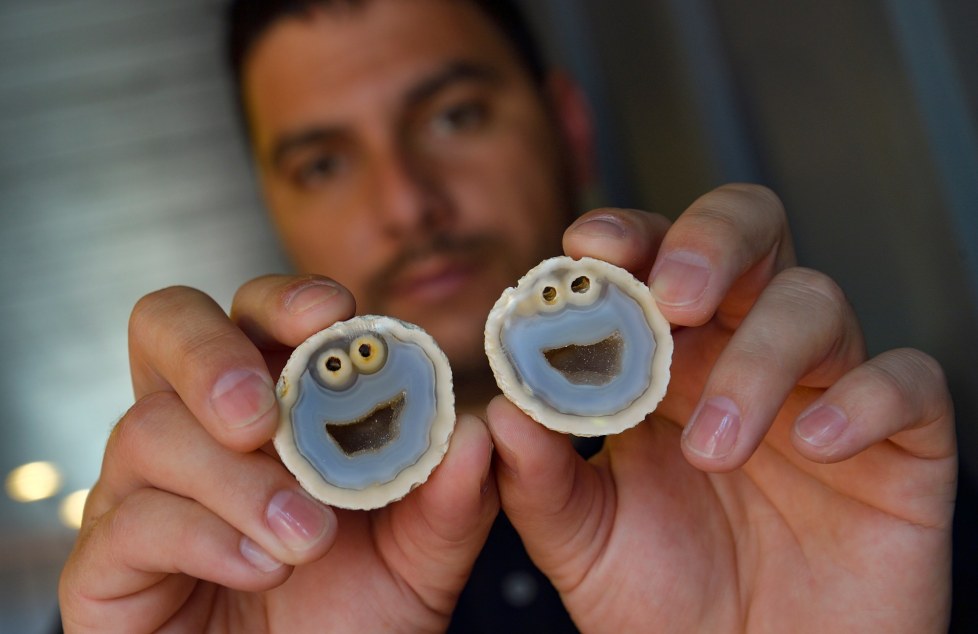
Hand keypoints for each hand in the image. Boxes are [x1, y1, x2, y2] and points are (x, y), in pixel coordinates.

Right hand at [59, 276, 496, 632]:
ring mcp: (143, 487)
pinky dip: (206, 537)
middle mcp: (197, 427)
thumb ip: (451, 495)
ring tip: (304, 536)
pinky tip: (260, 567)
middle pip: (164, 324)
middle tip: (262, 415)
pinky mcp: (108, 562)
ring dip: (237, 480)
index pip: (256, 312)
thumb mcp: (422, 553)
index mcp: (270, 402)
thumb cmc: (353, 612)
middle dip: (212, 353)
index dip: (286, 300)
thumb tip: (477, 432)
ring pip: (149, 428)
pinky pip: (130, 521)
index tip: (331, 316)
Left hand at [486, 184, 955, 631]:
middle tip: (672, 296)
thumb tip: (504, 411)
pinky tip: (820, 444)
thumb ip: (538, 480)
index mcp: (666, 361)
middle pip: (751, 233)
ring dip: (760, 358)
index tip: (589, 248)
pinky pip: (909, 383)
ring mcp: (823, 392)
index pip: (656, 260)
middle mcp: (744, 356)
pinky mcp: (900, 446)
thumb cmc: (663, 604)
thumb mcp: (582, 543)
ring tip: (713, 446)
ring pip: (816, 304)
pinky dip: (867, 396)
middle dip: (711, 241)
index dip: (630, 236)